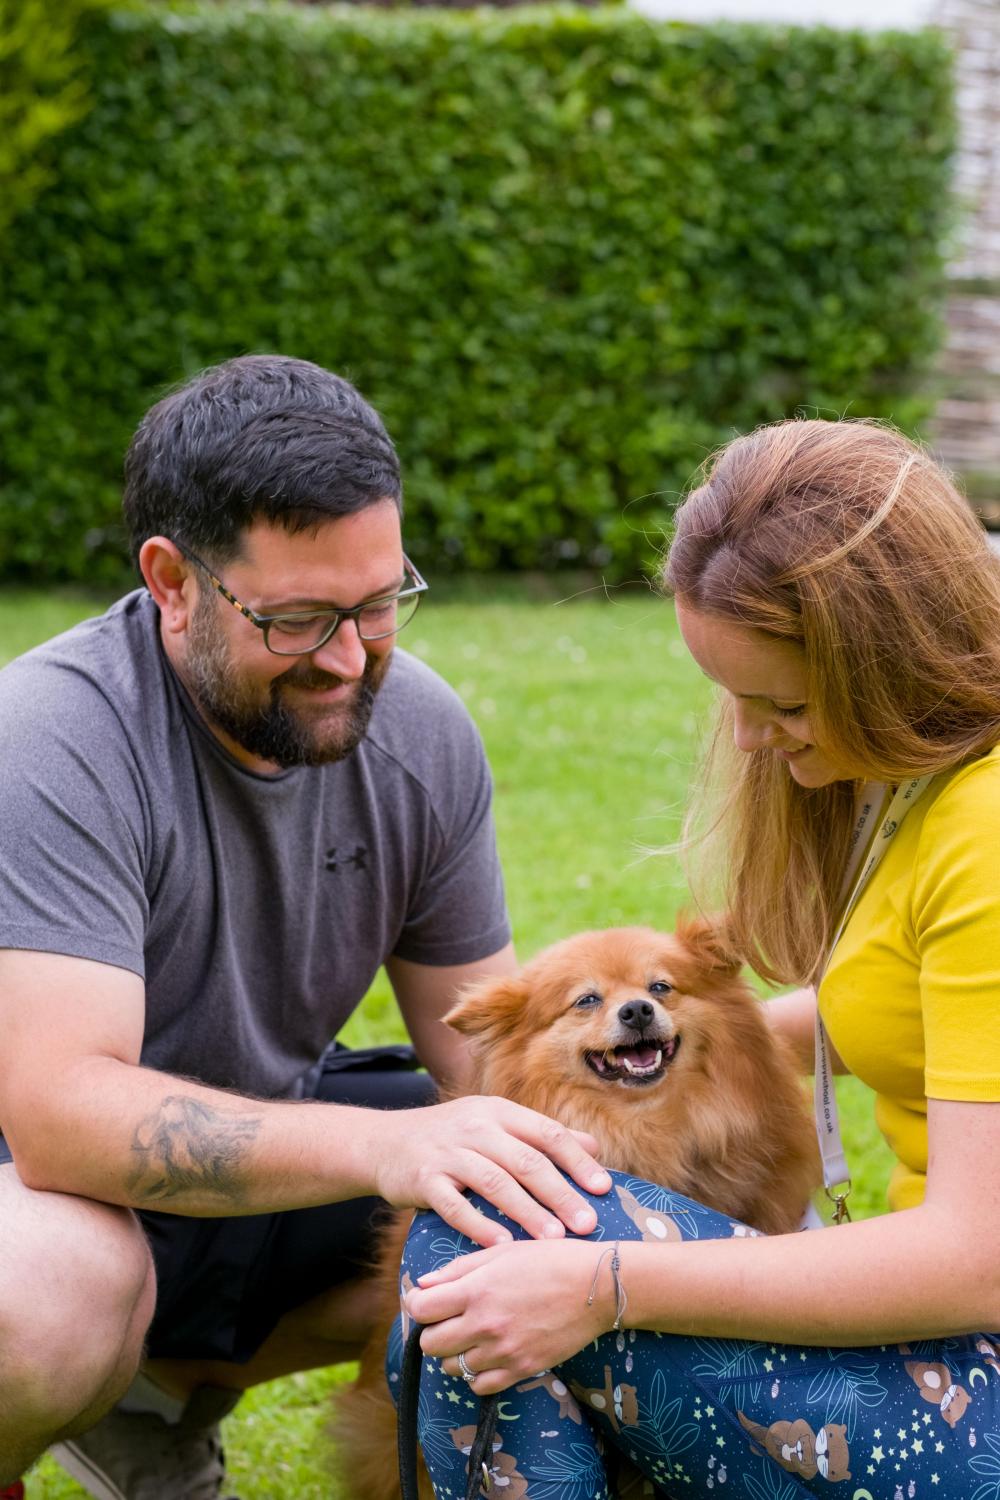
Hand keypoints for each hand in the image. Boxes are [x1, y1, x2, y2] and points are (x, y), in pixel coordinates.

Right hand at [374, 1095, 610, 1245]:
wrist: (385, 1142)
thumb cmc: (452, 1138)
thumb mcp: (494, 1125)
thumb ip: (541, 1136)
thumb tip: (594, 1148)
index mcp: (499, 1112)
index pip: (546, 1133)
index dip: (577, 1161)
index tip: (603, 1188)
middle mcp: (475, 1127)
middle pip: (526, 1161)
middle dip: (560, 1194)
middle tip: (587, 1224)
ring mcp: (448, 1153)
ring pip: (495, 1182)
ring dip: (528, 1212)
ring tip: (554, 1239)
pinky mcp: (424, 1179)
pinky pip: (455, 1206)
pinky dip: (480, 1225)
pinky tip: (502, 1245)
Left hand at [406, 1239, 613, 1393]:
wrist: (596, 1286)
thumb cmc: (548, 1260)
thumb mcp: (501, 1253)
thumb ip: (458, 1270)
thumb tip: (423, 1285)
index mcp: (476, 1289)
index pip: (420, 1309)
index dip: (417, 1305)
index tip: (426, 1301)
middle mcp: (485, 1324)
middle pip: (430, 1344)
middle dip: (432, 1331)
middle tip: (448, 1319)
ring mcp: (503, 1351)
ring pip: (452, 1368)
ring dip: (455, 1353)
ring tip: (472, 1335)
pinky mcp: (521, 1369)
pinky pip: (479, 1386)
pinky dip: (477, 1374)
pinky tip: (488, 1354)